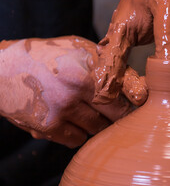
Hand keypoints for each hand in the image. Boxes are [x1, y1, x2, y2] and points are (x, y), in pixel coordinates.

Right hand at [0, 36, 144, 147]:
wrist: (5, 68)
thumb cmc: (48, 54)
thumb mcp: (81, 48)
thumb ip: (108, 64)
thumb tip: (136, 83)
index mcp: (89, 68)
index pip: (128, 92)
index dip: (135, 99)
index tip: (136, 102)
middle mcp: (78, 89)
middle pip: (117, 115)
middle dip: (119, 114)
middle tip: (115, 110)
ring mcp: (62, 110)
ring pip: (98, 129)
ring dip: (99, 124)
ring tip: (91, 112)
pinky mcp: (48, 127)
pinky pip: (78, 140)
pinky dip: (80, 133)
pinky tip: (74, 120)